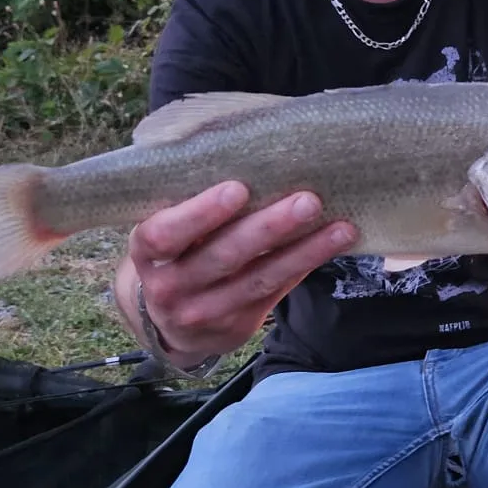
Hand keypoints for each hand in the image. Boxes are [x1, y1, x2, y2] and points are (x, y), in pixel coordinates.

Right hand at [119, 181, 356, 366]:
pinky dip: (305, 266)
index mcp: (147, 252)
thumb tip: (258, 160)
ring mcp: (203, 313)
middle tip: (308, 201)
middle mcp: (170, 287)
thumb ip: (194, 206)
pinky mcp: (236, 327)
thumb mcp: (166, 231)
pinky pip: (275, 293)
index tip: (238, 188)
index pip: (165, 234)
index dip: (200, 213)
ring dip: (304, 252)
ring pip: (258, 279)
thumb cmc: (176, 252)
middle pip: (223, 257)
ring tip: (340, 228)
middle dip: (269, 228)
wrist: (167, 321)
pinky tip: (332, 246)